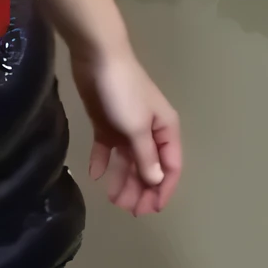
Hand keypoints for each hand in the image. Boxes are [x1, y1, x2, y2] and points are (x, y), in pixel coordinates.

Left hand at [72, 43, 181, 215]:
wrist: (98, 58)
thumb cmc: (123, 92)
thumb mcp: (137, 127)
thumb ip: (146, 156)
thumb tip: (157, 180)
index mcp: (165, 130)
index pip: (171, 166)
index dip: (163, 190)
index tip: (151, 210)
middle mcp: (149, 131)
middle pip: (149, 167)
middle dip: (141, 189)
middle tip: (127, 210)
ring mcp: (127, 128)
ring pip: (128, 161)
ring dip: (122, 180)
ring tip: (112, 199)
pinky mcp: (106, 123)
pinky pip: (107, 149)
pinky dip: (102, 161)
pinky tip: (96, 175)